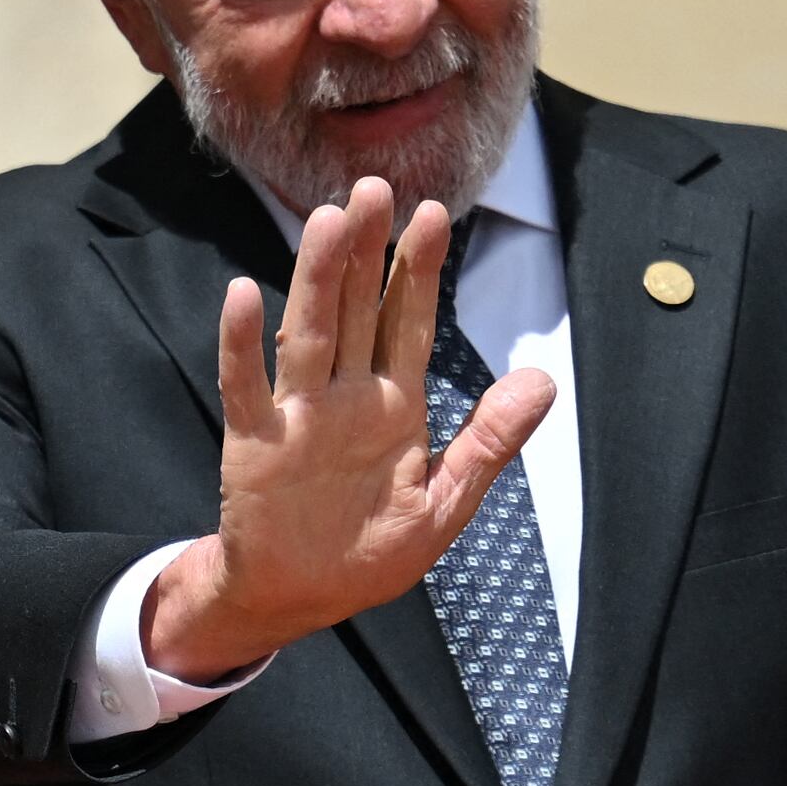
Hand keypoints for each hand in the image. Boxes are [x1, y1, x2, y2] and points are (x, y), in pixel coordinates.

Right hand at [142, 178, 557, 680]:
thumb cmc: (372, 550)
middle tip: (378, 186)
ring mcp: (298, 415)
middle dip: (370, 251)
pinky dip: (242, 342)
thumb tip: (544, 379)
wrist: (301, 599)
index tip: (434, 213)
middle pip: (358, 309)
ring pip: (309, 332)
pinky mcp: (254, 443)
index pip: (409, 321)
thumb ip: (490, 439)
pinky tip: (243, 294)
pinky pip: (246, 386)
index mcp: (395, 406)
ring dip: (318, 277)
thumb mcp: (447, 501)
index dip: (420, 270)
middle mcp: (346, 397)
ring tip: (330, 220)